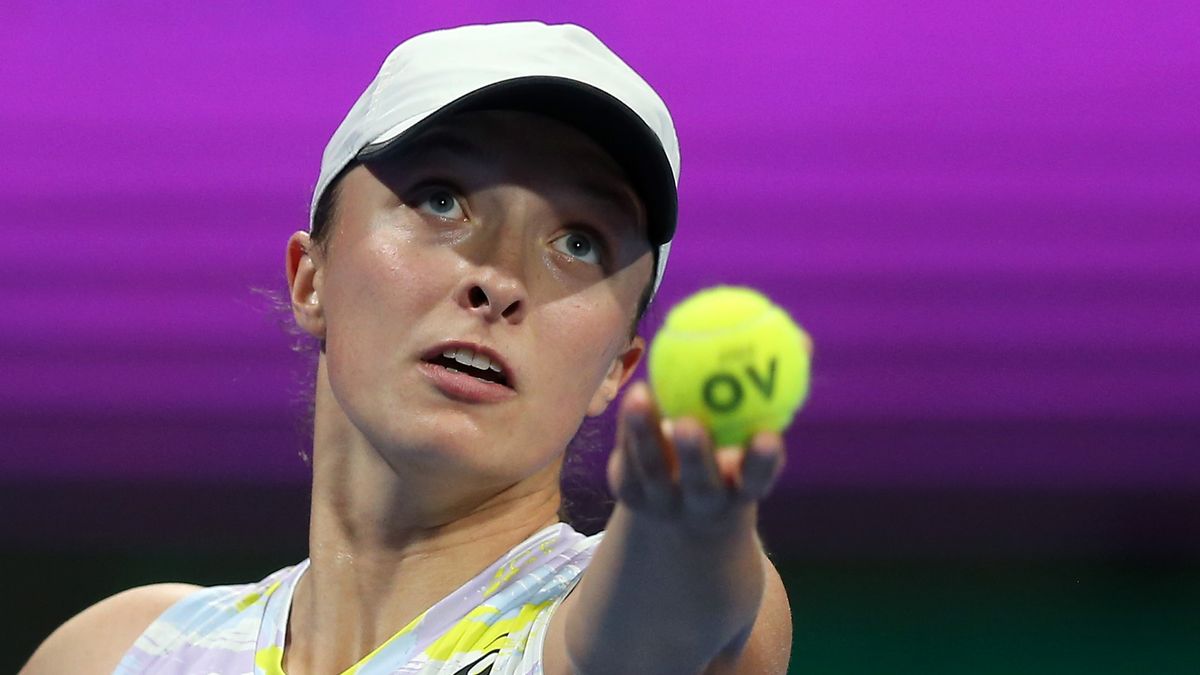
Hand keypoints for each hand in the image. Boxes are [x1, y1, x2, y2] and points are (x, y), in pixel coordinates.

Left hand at [606, 381, 786, 533]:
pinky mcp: (631, 493)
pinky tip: (634, 395)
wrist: (681, 500)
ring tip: (641, 395)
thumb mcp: (751, 422)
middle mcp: (704, 502)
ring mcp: (664, 502)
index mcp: (741, 488)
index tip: (768, 437)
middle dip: (696, 457)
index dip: (762, 463)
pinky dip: (629, 426)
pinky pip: (629, 458)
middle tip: (690, 423)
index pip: (756, 480)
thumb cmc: (730, 444)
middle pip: (701, 485)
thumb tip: (803, 340)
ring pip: (654, 470)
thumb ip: (771, 387)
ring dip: (646, 433)